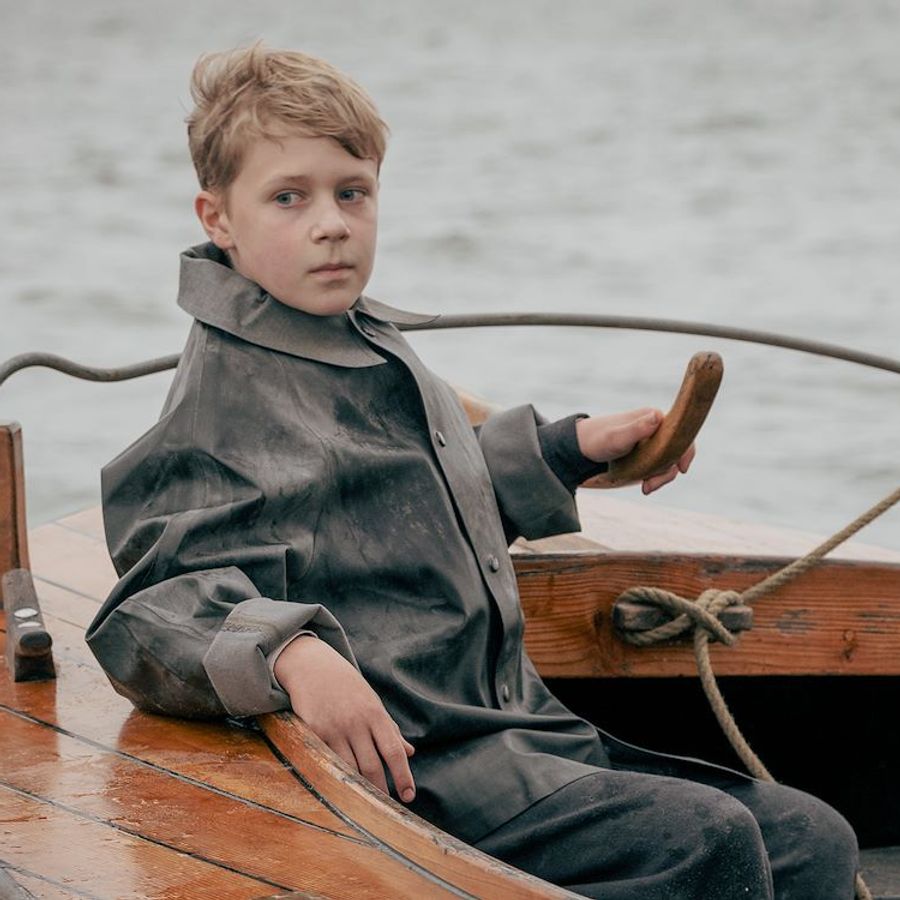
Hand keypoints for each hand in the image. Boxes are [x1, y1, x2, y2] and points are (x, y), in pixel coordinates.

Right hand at [273, 636, 415, 802]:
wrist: (312, 666)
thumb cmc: (347, 687)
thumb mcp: (372, 703)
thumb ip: (389, 729)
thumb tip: (410, 752)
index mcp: (375, 714)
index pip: (394, 750)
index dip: (403, 775)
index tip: (409, 796)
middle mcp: (356, 722)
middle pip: (372, 766)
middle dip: (381, 790)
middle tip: (386, 811)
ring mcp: (334, 728)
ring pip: (349, 768)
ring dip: (358, 790)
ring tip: (366, 807)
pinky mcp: (313, 732)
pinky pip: (327, 762)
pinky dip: (335, 778)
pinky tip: (340, 791)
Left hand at [575, 407, 694, 494]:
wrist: (581, 449)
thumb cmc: (598, 440)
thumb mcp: (617, 437)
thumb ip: (636, 429)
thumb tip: (658, 416)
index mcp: (653, 417)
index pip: (680, 433)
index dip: (685, 451)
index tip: (682, 470)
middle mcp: (655, 427)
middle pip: (676, 450)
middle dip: (668, 470)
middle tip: (649, 486)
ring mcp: (652, 441)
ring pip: (668, 461)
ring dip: (661, 476)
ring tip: (646, 488)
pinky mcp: (646, 454)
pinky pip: (659, 466)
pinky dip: (656, 476)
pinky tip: (645, 485)